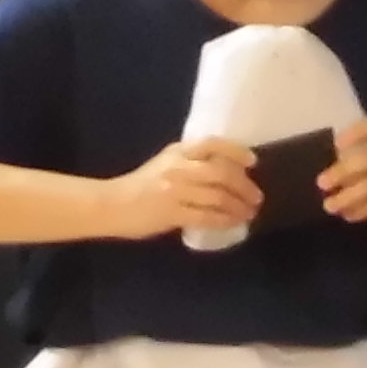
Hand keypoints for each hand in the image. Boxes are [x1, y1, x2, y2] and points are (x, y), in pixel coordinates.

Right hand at [99, 136, 261, 240]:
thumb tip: (226, 173)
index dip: (235, 151)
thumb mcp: (165, 164)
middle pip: (222, 173)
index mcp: (177, 152)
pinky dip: (224, 220)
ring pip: (218, 196)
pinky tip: (233, 223)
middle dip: (244, 186)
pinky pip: (207, 216)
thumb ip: (190, 164)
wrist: (110, 205)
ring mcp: (175, 190)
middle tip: (256, 197)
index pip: (212, 144)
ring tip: (249, 213)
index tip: (252, 162)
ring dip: (238, 206)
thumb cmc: (140, 186)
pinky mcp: (172, 213)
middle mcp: (178, 167)